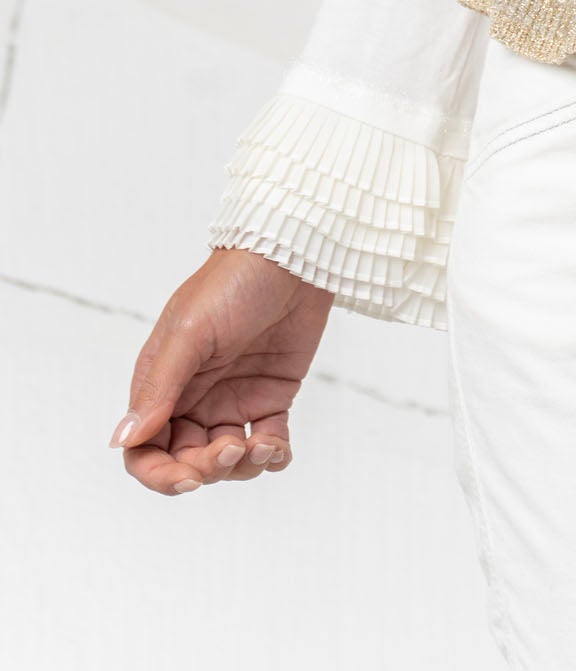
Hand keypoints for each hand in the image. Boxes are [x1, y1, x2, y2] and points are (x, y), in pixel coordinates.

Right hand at [109, 248, 334, 494]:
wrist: (292, 255)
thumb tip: (123, 440)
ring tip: (265, 445)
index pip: (144, 449)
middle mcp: (193, 397)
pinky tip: (279, 447)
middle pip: (186, 461)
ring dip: (244, 467)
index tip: (189, 479)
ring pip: (228, 461)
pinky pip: (268, 444)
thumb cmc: (233, 283)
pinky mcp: (270, 396)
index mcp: (161, 382)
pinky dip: (273, 457)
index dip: (160, 475)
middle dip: (208, 469)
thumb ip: (159, 387)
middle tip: (234, 448)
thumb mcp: (190, 332)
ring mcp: (233, 399)